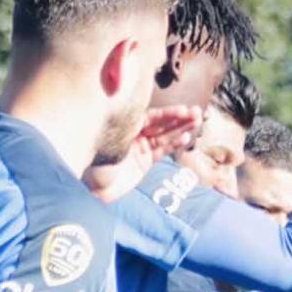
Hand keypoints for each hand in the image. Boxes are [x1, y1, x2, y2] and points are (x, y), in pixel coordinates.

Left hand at [83, 105, 201, 202]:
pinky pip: (162, 151)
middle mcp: (132, 133)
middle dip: (179, 118)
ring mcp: (139, 148)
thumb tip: (129, 103)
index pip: (149, 116)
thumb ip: (124, 125)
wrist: (94, 188)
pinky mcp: (144, 162)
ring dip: (181, 129)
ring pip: (164, 136)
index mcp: (122, 125)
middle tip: (197, 113)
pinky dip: (174, 145)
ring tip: (197, 121)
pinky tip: (186, 138)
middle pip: (159, 123)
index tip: (183, 110)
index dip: (167, 114)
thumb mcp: (108, 140)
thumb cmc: (95, 161)